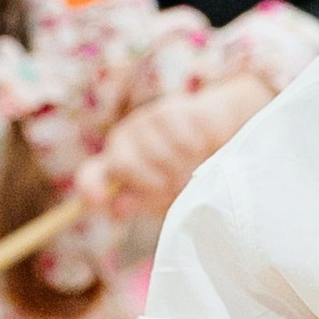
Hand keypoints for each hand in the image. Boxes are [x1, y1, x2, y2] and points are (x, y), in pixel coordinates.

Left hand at [74, 76, 268, 218]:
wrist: (227, 136)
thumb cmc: (192, 172)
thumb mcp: (166, 196)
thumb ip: (141, 202)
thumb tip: (115, 208)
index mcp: (117, 165)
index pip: (91, 175)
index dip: (91, 188)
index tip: (100, 200)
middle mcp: (125, 140)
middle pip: (124, 165)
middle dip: (153, 185)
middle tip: (177, 188)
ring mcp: (147, 121)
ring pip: (156, 155)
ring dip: (182, 169)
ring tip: (195, 167)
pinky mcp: (172, 110)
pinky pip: (181, 140)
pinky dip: (196, 150)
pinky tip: (203, 147)